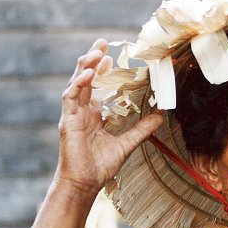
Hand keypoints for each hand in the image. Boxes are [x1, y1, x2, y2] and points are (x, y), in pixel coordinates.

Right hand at [31, 39, 162, 227]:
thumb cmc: (100, 167)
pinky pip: (71, 98)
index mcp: (93, 115)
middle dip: (93, 60)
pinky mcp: (68, 122)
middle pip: (85, 79)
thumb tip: (159, 116)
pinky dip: (79, 84)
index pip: (97, 87)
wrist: (85, 184)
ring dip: (86, 66)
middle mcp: (82, 111)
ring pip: (77, 83)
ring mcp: (73, 115)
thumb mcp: (127, 144)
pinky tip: (89, 74)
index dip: (103, 71)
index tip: (113, 57)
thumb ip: (141, 129)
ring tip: (96, 52)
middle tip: (103, 43)